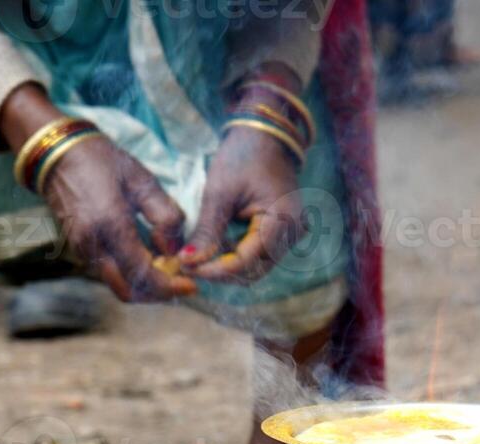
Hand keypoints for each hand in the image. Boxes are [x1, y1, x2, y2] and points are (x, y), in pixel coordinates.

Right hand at [42, 137, 195, 301]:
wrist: (58, 155)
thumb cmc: (104, 162)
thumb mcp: (144, 182)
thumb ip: (166, 217)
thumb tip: (174, 251)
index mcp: (110, 226)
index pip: (143, 276)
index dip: (169, 287)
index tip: (191, 284)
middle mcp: (92, 245)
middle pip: (129, 292)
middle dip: (158, 293)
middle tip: (180, 280)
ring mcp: (82, 251)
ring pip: (118, 285)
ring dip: (145, 286)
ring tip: (167, 268)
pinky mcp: (79, 250)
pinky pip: (110, 274)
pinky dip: (132, 276)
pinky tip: (148, 259)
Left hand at [179, 122, 305, 283]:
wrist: (265, 135)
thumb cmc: (243, 156)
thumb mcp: (219, 193)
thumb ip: (206, 232)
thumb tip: (187, 263)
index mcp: (283, 221)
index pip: (246, 262)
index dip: (215, 270)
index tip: (186, 267)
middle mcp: (293, 234)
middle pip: (253, 271)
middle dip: (219, 272)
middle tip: (188, 265)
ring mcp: (291, 235)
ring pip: (255, 267)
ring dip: (226, 266)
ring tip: (197, 257)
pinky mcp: (283, 233)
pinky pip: (258, 255)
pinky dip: (235, 256)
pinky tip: (213, 248)